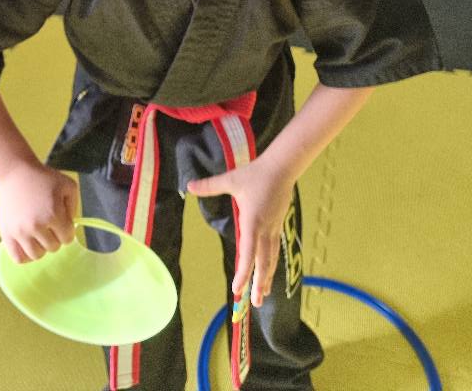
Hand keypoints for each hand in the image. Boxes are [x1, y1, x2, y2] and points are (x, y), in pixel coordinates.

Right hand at [0, 161, 78, 263]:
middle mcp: (36, 226)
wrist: (16, 173)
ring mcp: (19, 232)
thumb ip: (75, 208)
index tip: (61, 220)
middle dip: (55, 237)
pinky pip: (19, 258)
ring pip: (37, 256)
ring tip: (38, 233)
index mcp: (53, 214)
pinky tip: (28, 243)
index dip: (67, 230)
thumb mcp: (68, 185)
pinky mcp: (6, 235)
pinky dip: (26, 256)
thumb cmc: (44, 179)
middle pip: (53, 248)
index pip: (67, 238)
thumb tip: (70, 227)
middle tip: (49, 224)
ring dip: (41, 247)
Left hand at [187, 156, 293, 307]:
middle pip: (263, 262)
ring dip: (267, 277)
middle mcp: (265, 229)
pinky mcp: (279, 224)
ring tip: (264, 294)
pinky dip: (272, 263)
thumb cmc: (255, 174)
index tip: (237, 288)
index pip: (248, 252)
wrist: (282, 167)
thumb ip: (210, 185)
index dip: (243, 272)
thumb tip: (189, 185)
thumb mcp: (231, 179)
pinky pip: (275, 249)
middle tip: (255, 304)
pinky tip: (271, 271)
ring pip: (271, 258)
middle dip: (259, 284)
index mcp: (253, 222)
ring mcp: (274, 228)